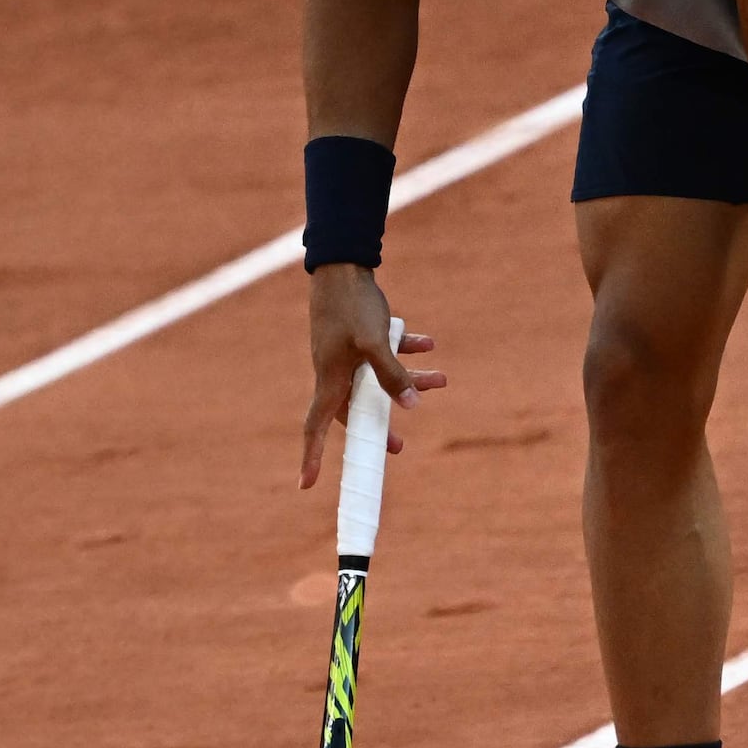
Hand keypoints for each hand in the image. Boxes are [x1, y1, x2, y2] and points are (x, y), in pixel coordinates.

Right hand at [305, 270, 447, 484]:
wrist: (342, 263)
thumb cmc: (351, 304)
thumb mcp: (374, 342)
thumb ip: (392, 374)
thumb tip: (411, 407)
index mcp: (330, 379)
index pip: (316, 426)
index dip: (311, 456)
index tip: (307, 484)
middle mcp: (336, 371)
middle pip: (357, 409)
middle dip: (380, 426)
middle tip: (400, 447)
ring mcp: (347, 353)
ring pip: (379, 378)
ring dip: (410, 381)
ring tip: (440, 379)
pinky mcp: (359, 335)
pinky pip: (385, 351)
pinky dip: (406, 350)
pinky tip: (428, 344)